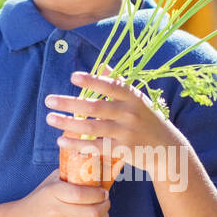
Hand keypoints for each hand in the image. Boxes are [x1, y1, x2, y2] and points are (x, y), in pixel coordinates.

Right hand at [17, 168, 109, 216]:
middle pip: (92, 213)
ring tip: (103, 215)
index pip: (82, 194)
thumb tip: (95, 168)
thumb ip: (70, 174)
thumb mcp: (51, 182)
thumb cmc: (41, 199)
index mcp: (53, 192)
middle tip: (106, 203)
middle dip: (105, 207)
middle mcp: (54, 211)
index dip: (99, 195)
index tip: (104, 193)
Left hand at [44, 66, 184, 178]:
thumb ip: (119, 84)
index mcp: (133, 98)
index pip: (110, 86)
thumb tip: (102, 65)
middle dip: (70, 103)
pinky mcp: (123, 150)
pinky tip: (61, 141)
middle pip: (95, 107)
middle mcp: (130, 113)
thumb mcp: (139, 101)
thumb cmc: (149, 121)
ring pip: (93, 127)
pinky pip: (96, 146)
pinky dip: (78, 144)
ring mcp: (126, 132)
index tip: (73, 77)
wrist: (168, 149)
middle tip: (48, 100)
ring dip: (68, 123)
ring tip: (50, 118)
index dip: (92, 81)